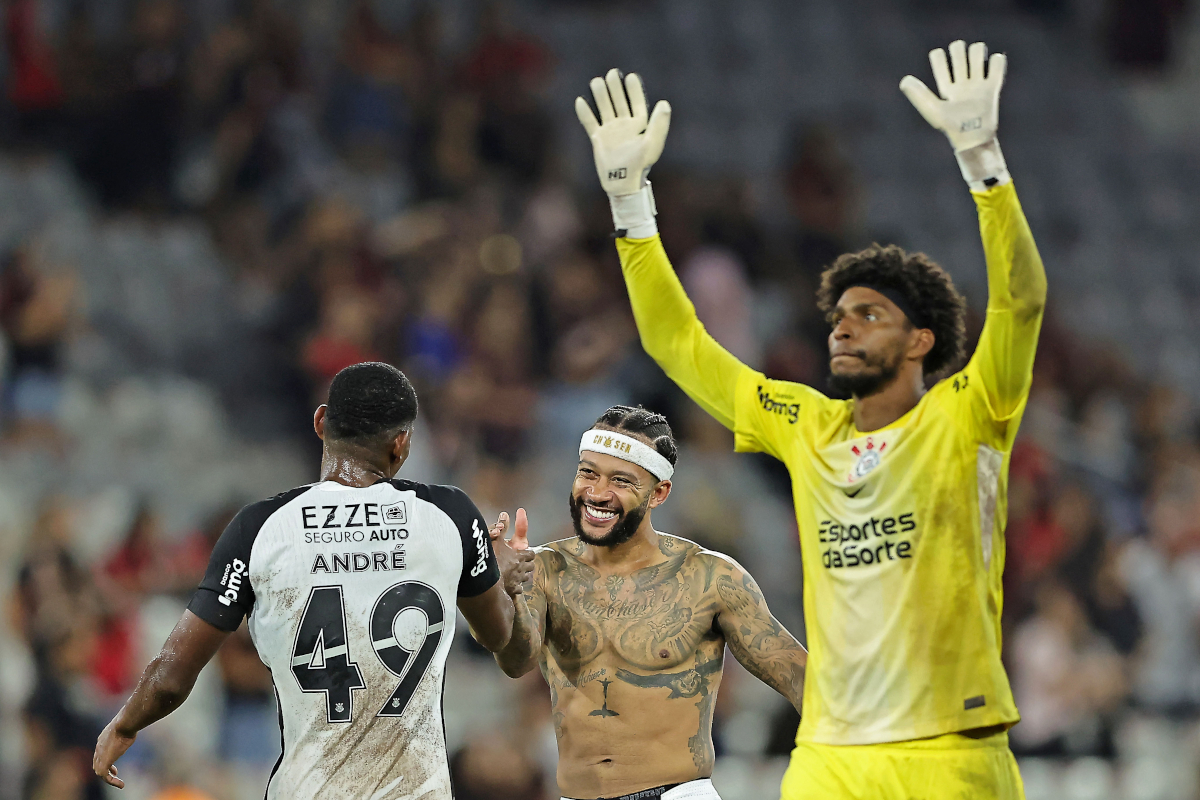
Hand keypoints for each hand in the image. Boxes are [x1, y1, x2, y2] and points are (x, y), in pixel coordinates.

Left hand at [94, 717, 135, 788]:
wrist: (123, 724)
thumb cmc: (128, 723)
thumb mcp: (126, 726)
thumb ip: (127, 730)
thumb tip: (136, 724)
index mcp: (102, 739)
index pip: (99, 753)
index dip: (105, 760)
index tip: (114, 766)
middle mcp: (98, 747)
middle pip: (96, 763)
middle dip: (104, 770)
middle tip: (115, 773)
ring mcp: (99, 756)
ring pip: (99, 771)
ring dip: (108, 778)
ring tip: (119, 782)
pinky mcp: (103, 763)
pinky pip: (105, 776)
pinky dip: (112, 782)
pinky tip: (121, 784)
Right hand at [491, 509, 533, 596]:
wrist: (487, 582)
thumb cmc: (492, 560)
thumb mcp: (495, 540)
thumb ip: (501, 527)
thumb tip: (505, 514)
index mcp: (519, 556)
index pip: (531, 554)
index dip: (529, 553)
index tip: (526, 553)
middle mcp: (521, 568)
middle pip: (531, 566)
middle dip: (528, 564)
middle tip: (522, 563)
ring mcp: (518, 580)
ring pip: (526, 577)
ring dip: (523, 575)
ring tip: (518, 574)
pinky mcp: (513, 590)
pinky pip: (519, 589)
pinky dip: (516, 587)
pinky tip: (512, 586)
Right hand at [576, 68, 670, 196]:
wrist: (622, 183)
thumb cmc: (640, 165)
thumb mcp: (652, 144)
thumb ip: (659, 124)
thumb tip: (664, 103)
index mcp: (639, 125)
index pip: (636, 102)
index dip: (633, 90)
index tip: (630, 77)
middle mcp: (624, 125)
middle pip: (619, 101)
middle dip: (615, 88)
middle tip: (612, 73)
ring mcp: (611, 131)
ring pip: (604, 108)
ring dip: (600, 95)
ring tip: (596, 81)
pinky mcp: (598, 139)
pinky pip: (590, 123)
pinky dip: (585, 113)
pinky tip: (580, 101)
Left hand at [900, 40, 1009, 187]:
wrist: (973, 138)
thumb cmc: (951, 128)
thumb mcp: (932, 110)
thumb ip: (918, 95)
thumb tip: (904, 80)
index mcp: (945, 87)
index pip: (938, 59)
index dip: (938, 56)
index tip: (940, 64)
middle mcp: (960, 83)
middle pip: (959, 50)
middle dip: (958, 49)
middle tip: (959, 65)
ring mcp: (977, 84)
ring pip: (977, 52)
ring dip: (977, 52)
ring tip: (976, 66)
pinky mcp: (992, 87)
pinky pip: (997, 63)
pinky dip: (996, 60)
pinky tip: (991, 69)